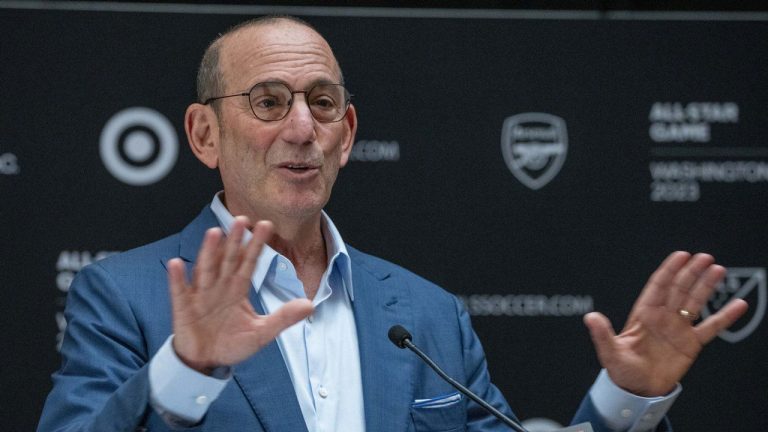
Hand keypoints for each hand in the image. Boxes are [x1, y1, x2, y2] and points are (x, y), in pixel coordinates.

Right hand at [166, 217, 312, 373]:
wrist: (207, 362)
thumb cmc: (232, 343)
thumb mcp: (262, 332)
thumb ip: (283, 318)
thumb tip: (310, 305)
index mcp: (238, 289)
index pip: (249, 263)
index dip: (256, 245)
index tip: (266, 225)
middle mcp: (219, 286)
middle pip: (228, 260)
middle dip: (234, 241)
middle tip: (242, 219)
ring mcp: (201, 295)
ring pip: (206, 269)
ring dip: (209, 252)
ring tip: (214, 233)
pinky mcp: (183, 308)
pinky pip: (180, 292)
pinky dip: (177, 279)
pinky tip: (177, 264)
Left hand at [583, 251, 747, 395]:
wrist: (638, 390)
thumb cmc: (621, 370)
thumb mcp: (610, 352)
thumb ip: (602, 334)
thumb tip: (590, 317)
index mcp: (643, 315)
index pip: (658, 287)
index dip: (669, 270)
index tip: (681, 256)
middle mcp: (663, 317)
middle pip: (679, 289)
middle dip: (691, 273)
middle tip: (705, 258)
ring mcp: (678, 329)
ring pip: (695, 302)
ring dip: (706, 286)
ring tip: (718, 270)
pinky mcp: (691, 344)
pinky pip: (711, 327)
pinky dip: (724, 316)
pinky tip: (738, 304)